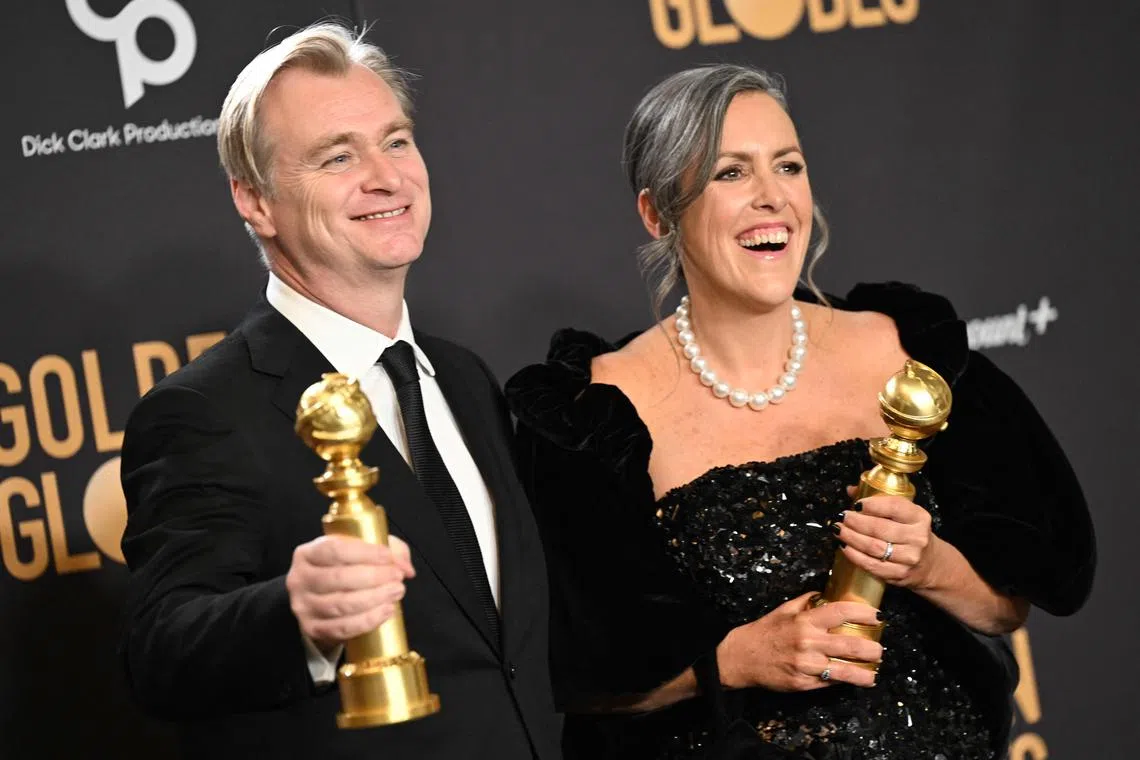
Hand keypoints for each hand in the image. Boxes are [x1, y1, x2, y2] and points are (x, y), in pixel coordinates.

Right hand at [285, 535, 414, 652]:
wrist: (321, 602)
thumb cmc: (343, 570)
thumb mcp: (360, 551)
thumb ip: (387, 551)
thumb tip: (406, 568)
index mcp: (307, 553)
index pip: (334, 550)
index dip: (365, 553)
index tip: (389, 557)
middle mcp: (300, 579)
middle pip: (339, 578)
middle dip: (374, 577)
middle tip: (397, 576)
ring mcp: (304, 606)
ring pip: (341, 604)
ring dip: (375, 598)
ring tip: (396, 591)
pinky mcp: (312, 629)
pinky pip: (343, 628)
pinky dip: (368, 620)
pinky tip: (386, 611)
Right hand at [717, 592, 881, 690]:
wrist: (743, 657)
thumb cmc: (766, 631)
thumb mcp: (784, 610)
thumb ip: (806, 601)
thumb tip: (827, 594)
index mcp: (805, 620)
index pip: (841, 612)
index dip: (863, 613)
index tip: (877, 616)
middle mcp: (808, 642)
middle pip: (849, 645)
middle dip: (871, 649)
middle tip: (880, 649)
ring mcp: (806, 665)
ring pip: (843, 670)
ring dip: (864, 673)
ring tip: (874, 672)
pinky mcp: (803, 683)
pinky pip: (828, 682)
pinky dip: (843, 681)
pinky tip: (854, 681)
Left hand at [835, 489, 942, 589]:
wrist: (929, 563)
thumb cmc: (909, 533)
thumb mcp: (902, 514)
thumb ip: (878, 500)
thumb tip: (851, 490)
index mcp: (919, 517)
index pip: (894, 506)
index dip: (872, 504)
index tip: (856, 505)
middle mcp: (917, 537)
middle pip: (879, 528)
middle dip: (855, 522)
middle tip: (842, 517)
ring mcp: (910, 557)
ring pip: (873, 547)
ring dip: (851, 538)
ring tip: (838, 531)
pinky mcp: (900, 574)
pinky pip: (872, 564)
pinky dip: (854, 555)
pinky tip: (845, 547)